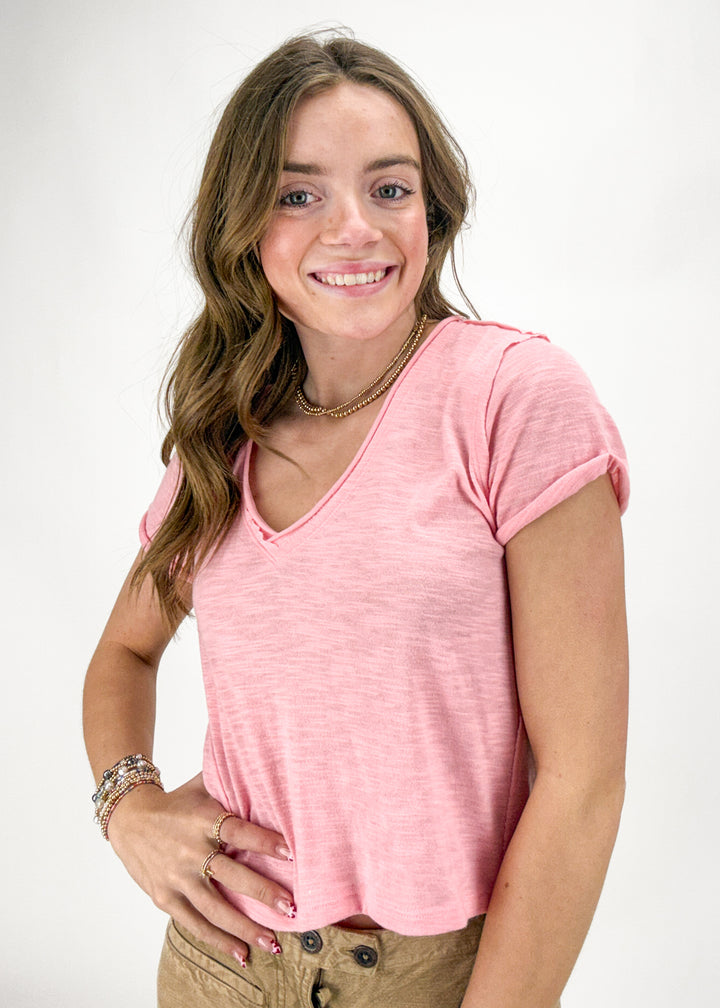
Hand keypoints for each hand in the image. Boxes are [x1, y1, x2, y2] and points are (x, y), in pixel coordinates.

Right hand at [107, 772, 294, 963]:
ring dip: (245, 928)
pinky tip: (241, 954)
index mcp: (202, 819)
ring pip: (215, 908)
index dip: (264, 842)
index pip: (238, 830)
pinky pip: (195, 924)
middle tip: (291, 908)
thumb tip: (268, 768)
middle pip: (232, 876)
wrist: (129, 819)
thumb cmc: (177, 801)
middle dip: (263, 893)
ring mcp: (176, 877)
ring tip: (273, 942)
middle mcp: (190, 849)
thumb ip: (231, 784)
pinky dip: (219, 941)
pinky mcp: (165, 897)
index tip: (291, 852)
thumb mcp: (202, 786)